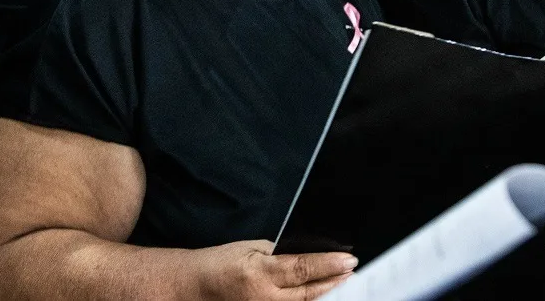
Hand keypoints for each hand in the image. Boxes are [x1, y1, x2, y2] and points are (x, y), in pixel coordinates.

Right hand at [199, 240, 356, 299]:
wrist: (191, 289)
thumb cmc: (218, 264)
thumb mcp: (250, 248)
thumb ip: (280, 254)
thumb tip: (308, 256)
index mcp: (259, 273)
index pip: (303, 268)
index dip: (329, 264)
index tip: (349, 259)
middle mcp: (264, 299)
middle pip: (309, 293)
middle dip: (335, 282)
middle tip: (353, 272)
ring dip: (326, 295)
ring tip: (345, 284)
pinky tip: (322, 295)